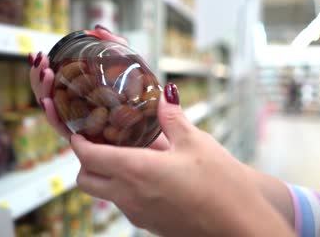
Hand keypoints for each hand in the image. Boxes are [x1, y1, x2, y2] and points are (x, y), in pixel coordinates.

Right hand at [29, 25, 169, 149]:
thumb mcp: (132, 71)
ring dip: (44, 92)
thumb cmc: (149, 106)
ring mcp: (82, 130)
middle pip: (51, 97)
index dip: (43, 72)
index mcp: (86, 101)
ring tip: (44, 73)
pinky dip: (55, 116)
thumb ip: (116, 48)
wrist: (163, 140)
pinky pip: (66, 131)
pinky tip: (48, 102)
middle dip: (40, 78)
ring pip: (55, 112)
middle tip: (39, 61)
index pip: (58, 85)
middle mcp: (81, 116)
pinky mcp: (88, 144)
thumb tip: (98, 29)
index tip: (38, 56)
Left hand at [71, 83, 293, 235]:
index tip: (80, 131)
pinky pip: (123, 203)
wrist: (241, 226)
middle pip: (85, 180)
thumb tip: (164, 96)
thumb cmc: (222, 184)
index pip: (88, 157)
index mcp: (136, 171)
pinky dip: (123, 187)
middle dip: (85, 161)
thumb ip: (172, 118)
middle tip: (101, 142)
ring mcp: (137, 214)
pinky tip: (147, 173)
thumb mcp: (196, 143)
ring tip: (126, 154)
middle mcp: (129, 196)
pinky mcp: (149, 224)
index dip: (78, 142)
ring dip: (104, 174)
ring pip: (103, 193)